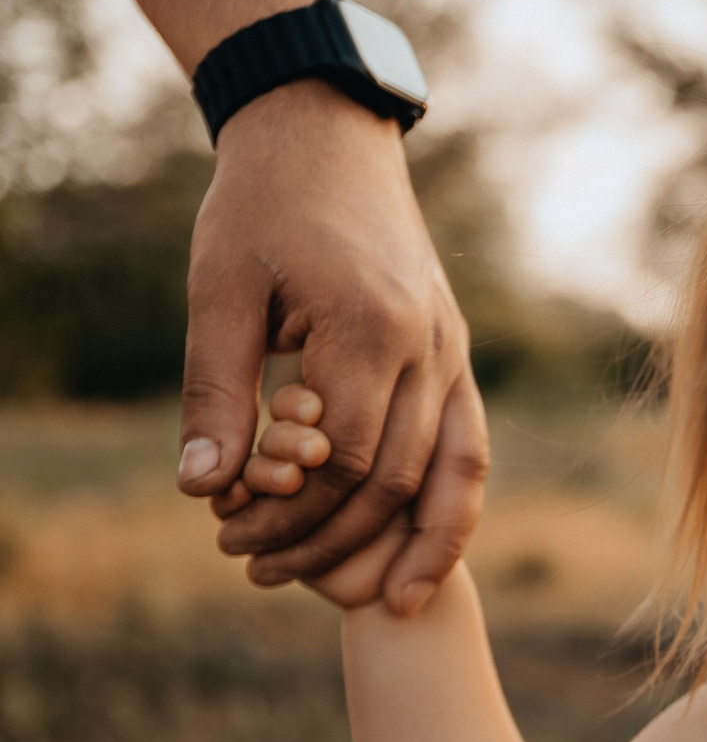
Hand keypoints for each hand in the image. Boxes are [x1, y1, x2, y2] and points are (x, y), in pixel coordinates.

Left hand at [179, 81, 489, 614]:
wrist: (326, 137)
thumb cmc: (261, 208)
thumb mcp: (218, 292)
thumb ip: (217, 391)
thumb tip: (203, 487)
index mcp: (371, 327)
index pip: (343, 458)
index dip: (289, 510)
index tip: (227, 533)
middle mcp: (431, 346)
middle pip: (396, 479)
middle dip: (333, 538)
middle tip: (259, 569)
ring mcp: (454, 351)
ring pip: (456, 473)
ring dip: (417, 544)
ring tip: (383, 605)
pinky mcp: (455, 353)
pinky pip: (470, 445)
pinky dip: (453, 505)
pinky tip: (423, 549)